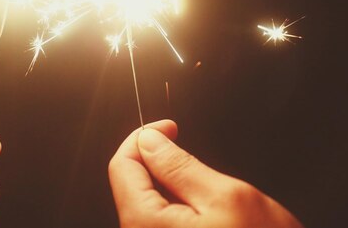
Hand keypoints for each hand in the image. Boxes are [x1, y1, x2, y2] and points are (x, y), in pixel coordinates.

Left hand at [108, 120, 302, 227]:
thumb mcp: (226, 196)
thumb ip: (179, 165)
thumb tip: (148, 140)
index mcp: (146, 225)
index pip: (121, 166)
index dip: (144, 138)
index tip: (168, 128)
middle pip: (131, 186)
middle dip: (158, 162)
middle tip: (189, 154)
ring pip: (146, 204)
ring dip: (170, 185)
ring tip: (207, 190)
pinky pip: (160, 223)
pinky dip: (176, 207)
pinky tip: (205, 212)